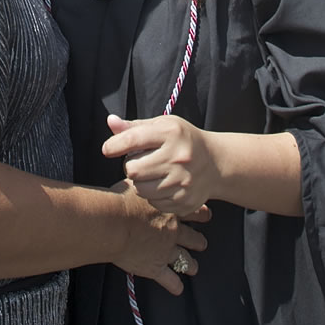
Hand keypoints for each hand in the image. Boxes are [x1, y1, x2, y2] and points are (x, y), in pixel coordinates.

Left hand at [103, 114, 218, 216]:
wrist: (216, 163)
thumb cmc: (183, 140)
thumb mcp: (163, 126)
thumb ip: (135, 126)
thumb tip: (110, 121)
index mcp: (172, 133)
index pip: (133, 139)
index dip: (114, 145)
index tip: (108, 149)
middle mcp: (178, 157)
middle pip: (132, 169)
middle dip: (132, 166)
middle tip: (142, 162)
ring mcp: (183, 181)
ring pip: (140, 189)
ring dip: (141, 182)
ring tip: (153, 173)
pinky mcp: (184, 201)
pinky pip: (153, 202)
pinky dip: (153, 195)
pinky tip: (164, 184)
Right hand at [108, 179, 208, 295]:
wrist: (113, 221)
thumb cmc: (120, 200)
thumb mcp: (138, 181)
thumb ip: (146, 179)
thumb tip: (145, 167)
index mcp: (170, 209)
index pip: (193, 211)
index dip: (201, 214)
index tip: (207, 215)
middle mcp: (172, 230)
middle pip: (191, 237)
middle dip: (198, 240)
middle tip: (202, 242)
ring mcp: (165, 250)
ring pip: (184, 259)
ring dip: (190, 264)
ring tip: (194, 268)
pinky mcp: (154, 267)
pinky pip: (168, 279)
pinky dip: (174, 285)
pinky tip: (178, 289)